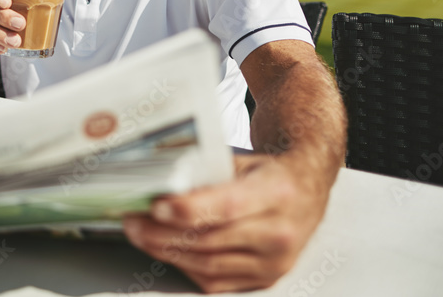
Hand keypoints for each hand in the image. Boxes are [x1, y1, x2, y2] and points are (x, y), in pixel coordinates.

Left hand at [122, 153, 330, 292]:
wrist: (309, 192)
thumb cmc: (270, 173)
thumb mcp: (244, 162)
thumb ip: (208, 173)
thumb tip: (159, 183)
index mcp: (276, 192)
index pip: (226, 206)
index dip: (187, 209)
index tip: (155, 206)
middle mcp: (280, 232)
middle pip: (211, 239)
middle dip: (163, 233)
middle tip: (133, 221)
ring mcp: (275, 262)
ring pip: (209, 263)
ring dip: (167, 251)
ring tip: (140, 235)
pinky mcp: (266, 279)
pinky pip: (216, 280)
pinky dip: (185, 266)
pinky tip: (165, 250)